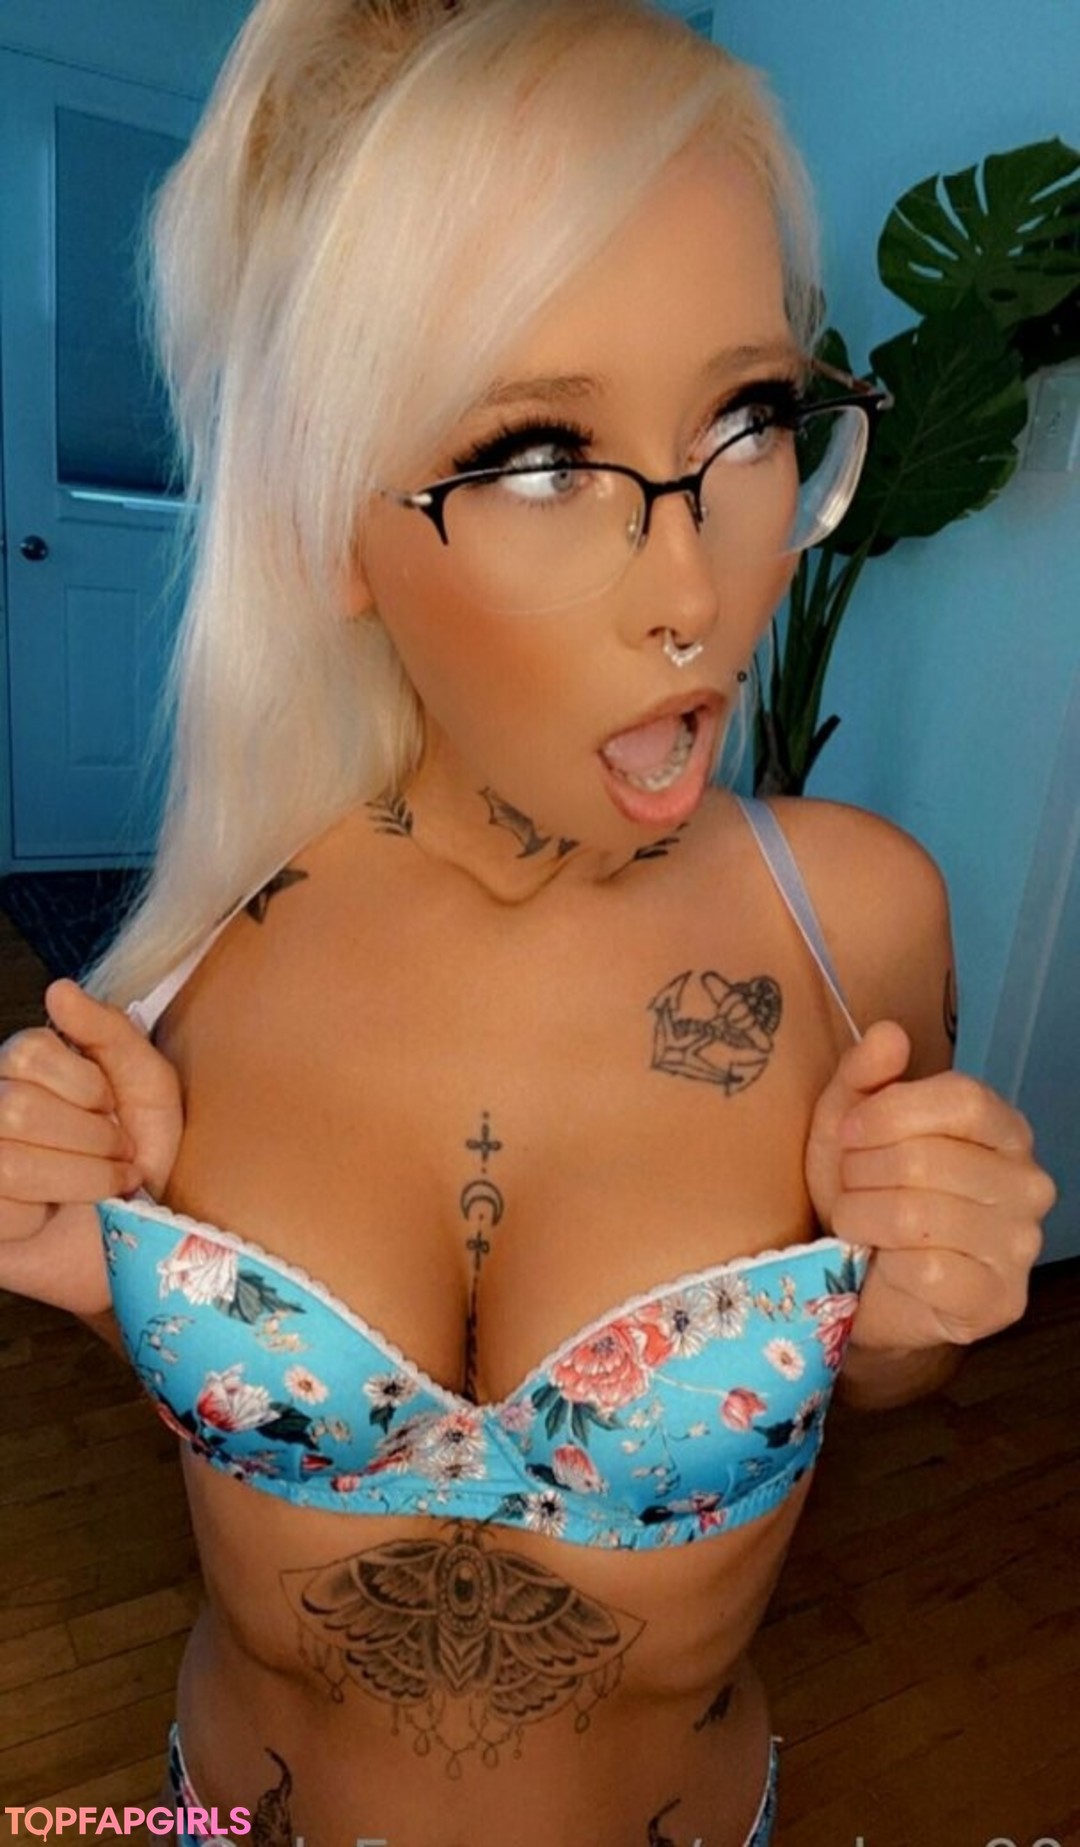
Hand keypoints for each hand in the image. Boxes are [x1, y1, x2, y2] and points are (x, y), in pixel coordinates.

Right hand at [0, 979, 182, 1244]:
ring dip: (79, 1179)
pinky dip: (46, 1217)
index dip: (87, 1087)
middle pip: (16, 1107)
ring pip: (8, 1162)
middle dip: (90, 1139)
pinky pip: (2, 1210)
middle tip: (116, 1155)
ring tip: (101, 1188)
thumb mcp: (146, 1084)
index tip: (114, 1111)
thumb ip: (108, 1031)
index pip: (28, 1052)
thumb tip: (57, 988)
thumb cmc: (145, 1155)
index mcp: (21, 1068)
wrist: (150, 1237)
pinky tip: (55, 1216)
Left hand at [804, 1019, 1057, 1352]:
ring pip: (918, 1215)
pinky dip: (887, 1264)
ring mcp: (1020, 1243)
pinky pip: (928, 1271)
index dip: (891, 1113)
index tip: (849, 1132)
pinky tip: (886, 1263)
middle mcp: (1027, 1182)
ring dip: (864, 1218)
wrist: (862, 1284)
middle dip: (862, 1173)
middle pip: (928, 1159)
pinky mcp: (999, 1298)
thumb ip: (863, 1075)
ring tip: (858, 1223)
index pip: (963, 1099)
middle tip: (848, 1189)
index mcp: (1002, 1128)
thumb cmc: (865, 1195)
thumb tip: (889, 1033)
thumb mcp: (847, 1128)